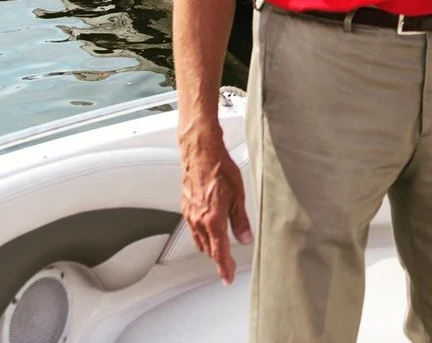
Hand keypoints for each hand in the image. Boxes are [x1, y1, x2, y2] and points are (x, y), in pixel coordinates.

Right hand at [179, 126, 251, 282]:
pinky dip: (201, 236)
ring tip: (219, 252)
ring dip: (209, 249)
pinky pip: (193, 229)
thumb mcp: (238, 195)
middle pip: (208, 249)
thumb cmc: (219, 168)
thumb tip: (246, 237)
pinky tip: (207, 233)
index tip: (228, 277)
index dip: (225, 267)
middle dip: (218, 259)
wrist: (200, 152)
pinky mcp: (185, 207)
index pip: (219, 252)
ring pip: (199, 241)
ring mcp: (190, 214)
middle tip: (228, 266)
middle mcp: (199, 220)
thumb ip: (241, 220)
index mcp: (213, 219)